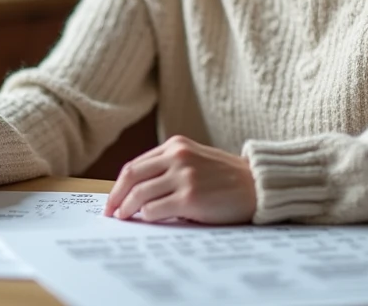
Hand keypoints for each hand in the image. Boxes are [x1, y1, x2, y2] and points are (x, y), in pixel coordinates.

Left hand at [104, 135, 256, 223]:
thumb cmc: (227, 178)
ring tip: (124, 219)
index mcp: (176, 145)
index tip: (113, 199)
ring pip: (139, 194)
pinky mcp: (189, 198)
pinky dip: (146, 217)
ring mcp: (183, 176)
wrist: (257, 186)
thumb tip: (137, 193)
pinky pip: (154, 210)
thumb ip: (170, 168)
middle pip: (131, 177)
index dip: (119, 185)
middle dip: (116, 197)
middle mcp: (177, 157)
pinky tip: (147, 221)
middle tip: (110, 212)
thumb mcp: (196, 160)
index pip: (135, 165)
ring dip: (127, 210)